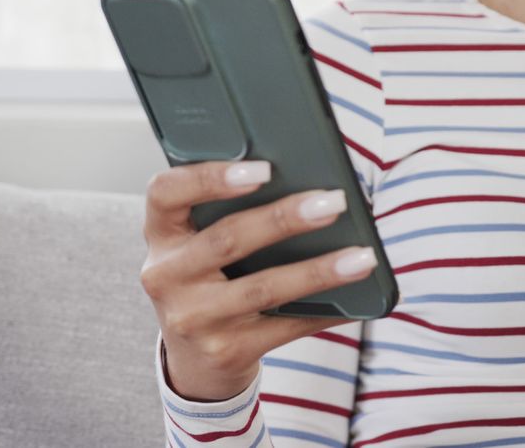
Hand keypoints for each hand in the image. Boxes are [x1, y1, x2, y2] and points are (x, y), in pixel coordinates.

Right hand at [140, 160, 377, 400]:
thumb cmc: (212, 275)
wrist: (196, 355)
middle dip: (285, 219)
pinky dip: (326, 310)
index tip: (262, 169)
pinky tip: (357, 297)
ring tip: (362, 256)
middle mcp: (166, 276)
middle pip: (227, 240)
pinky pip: (285, 327)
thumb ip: (230, 210)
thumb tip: (309, 184)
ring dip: (319, 271)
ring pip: (263, 288)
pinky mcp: (225, 351)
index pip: (166, 193)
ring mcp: (193, 319)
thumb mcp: (201, 242)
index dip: (209, 177)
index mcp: (161, 234)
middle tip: (333, 203)